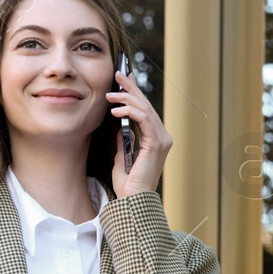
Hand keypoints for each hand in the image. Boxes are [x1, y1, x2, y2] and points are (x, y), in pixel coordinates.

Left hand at [107, 67, 171, 199]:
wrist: (133, 200)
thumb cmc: (127, 184)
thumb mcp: (122, 156)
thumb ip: (124, 139)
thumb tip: (119, 124)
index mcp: (156, 139)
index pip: (145, 110)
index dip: (135, 92)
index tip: (123, 79)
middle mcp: (162, 136)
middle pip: (146, 105)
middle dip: (131, 87)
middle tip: (118, 73)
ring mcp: (162, 139)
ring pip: (145, 108)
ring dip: (127, 97)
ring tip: (110, 94)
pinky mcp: (156, 142)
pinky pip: (144, 119)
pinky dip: (129, 111)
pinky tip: (115, 110)